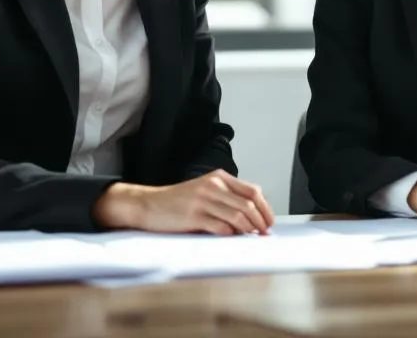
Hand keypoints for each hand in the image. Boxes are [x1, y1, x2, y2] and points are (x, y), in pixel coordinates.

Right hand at [93, 170, 274, 234]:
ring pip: (238, 215)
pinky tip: (233, 238)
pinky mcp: (193, 216)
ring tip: (252, 237)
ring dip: (249, 229)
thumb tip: (252, 215)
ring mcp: (203, 200)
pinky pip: (221, 227)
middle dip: (261, 221)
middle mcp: (213, 186)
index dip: (265, 207)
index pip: (252, 190)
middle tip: (265, 233)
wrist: (147, 204)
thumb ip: (226, 197)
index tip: (269, 221)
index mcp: (218, 178)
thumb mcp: (204, 191)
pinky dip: (231, 235)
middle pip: (249, 203)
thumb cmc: (177, 202)